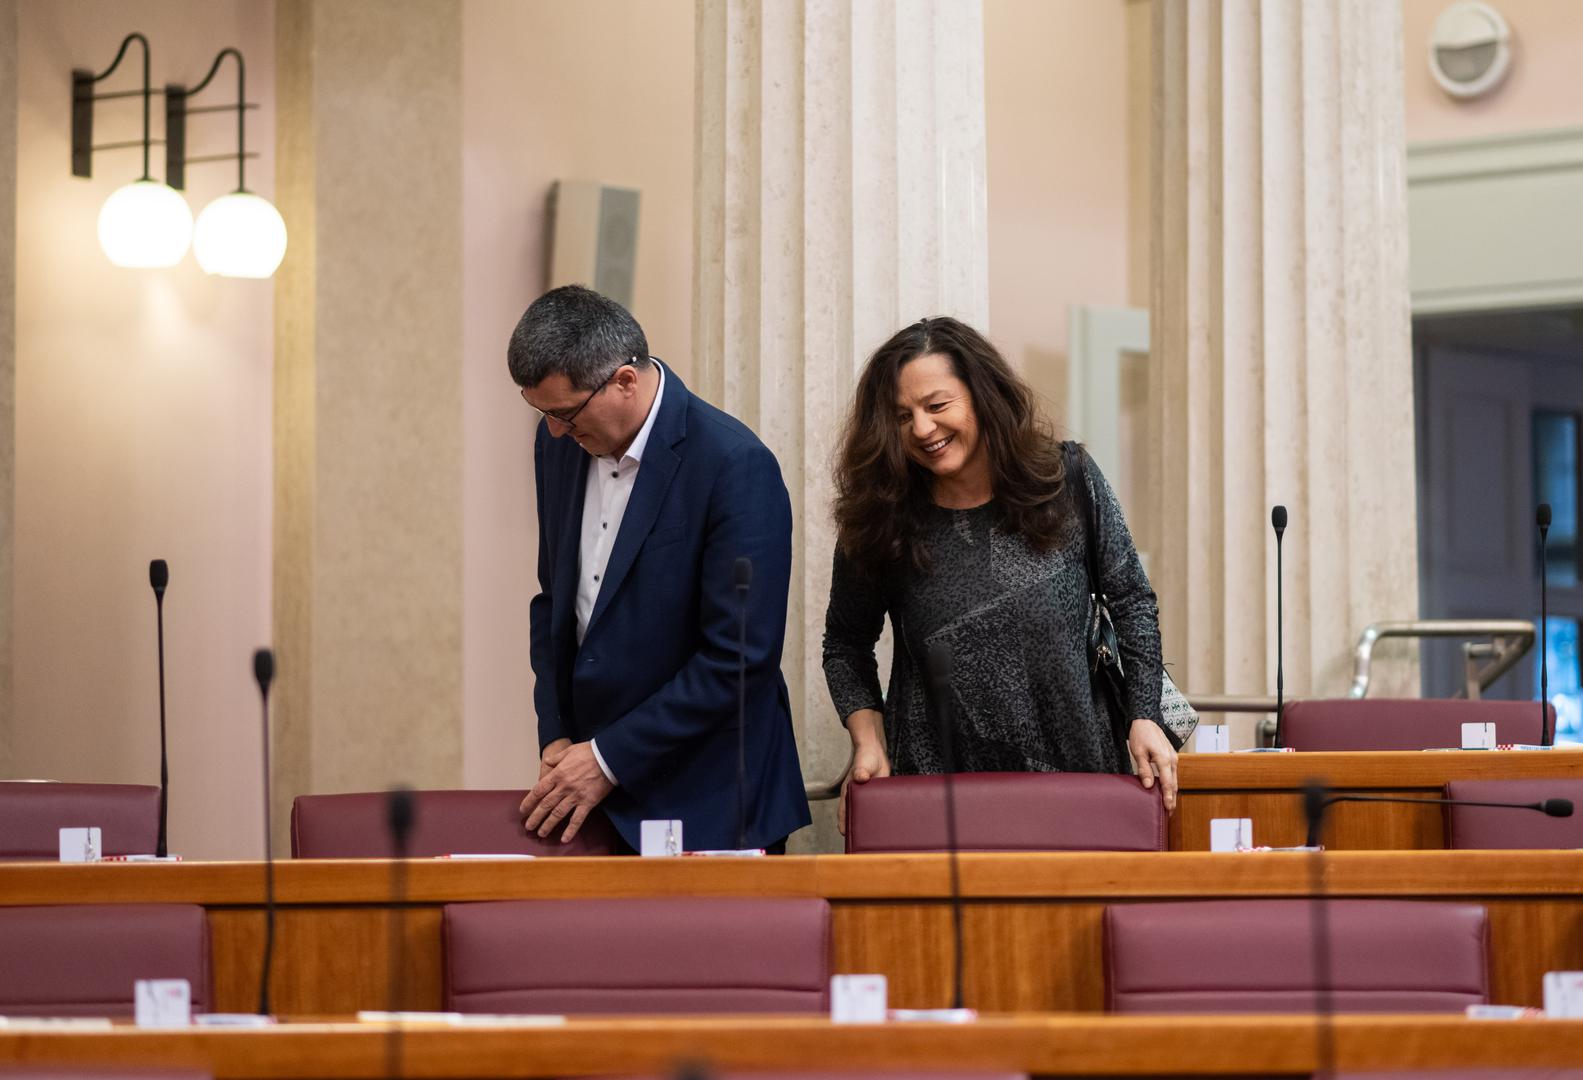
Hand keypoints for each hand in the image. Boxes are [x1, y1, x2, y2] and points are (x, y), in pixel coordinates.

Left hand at [520, 741, 613, 841]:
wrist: (609, 757)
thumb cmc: (590, 752)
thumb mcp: (569, 750)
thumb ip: (556, 758)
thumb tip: (547, 762)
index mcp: (558, 774)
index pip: (538, 790)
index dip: (529, 801)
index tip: (523, 810)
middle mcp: (564, 787)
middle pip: (546, 805)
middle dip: (535, 817)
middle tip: (528, 826)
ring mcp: (576, 796)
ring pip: (558, 814)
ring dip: (548, 825)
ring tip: (541, 833)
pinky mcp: (588, 802)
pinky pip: (577, 819)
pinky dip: (571, 830)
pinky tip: (565, 839)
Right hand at [838, 709, 890, 835]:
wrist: (875, 752)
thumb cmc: (865, 757)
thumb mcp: (863, 764)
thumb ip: (861, 771)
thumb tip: (861, 777)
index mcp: (849, 792)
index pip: (843, 811)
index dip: (843, 823)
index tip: (844, 835)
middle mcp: (856, 797)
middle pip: (854, 816)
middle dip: (856, 828)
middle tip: (861, 842)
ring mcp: (866, 798)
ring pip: (866, 814)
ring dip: (869, 824)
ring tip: (875, 837)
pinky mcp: (876, 796)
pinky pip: (877, 809)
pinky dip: (879, 816)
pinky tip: (886, 824)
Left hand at [1127, 719, 1177, 811]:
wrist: (1146, 720)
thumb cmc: (1141, 735)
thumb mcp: (1138, 752)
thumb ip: (1144, 769)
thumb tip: (1148, 785)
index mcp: (1164, 759)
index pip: (1167, 783)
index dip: (1168, 797)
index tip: (1168, 809)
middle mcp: (1172, 760)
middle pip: (1174, 784)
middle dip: (1172, 799)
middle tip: (1169, 813)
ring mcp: (1173, 758)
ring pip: (1175, 779)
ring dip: (1172, 792)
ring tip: (1169, 805)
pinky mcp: (1171, 756)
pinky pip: (1173, 773)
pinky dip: (1171, 783)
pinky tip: (1167, 790)